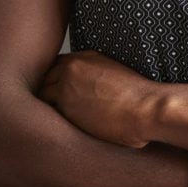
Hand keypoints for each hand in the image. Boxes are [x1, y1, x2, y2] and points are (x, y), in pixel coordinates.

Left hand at [40, 50, 160, 147]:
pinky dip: (47, 120)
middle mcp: (74, 67)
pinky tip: (57, 129)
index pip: (58, 66)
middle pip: (45, 78)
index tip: (60, 94)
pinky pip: (44, 112)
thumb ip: (96, 78)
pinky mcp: (64, 106)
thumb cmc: (141, 99)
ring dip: (45, 107)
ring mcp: (66, 85)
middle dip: (46, 92)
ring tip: (52, 122)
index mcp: (89, 57)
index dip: (57, 81)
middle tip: (52, 110)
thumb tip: (87, 94)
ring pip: (41, 95)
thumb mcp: (117, 75)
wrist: (147, 108)